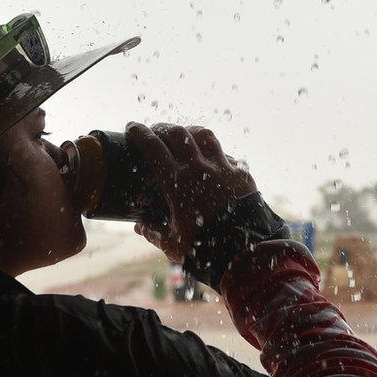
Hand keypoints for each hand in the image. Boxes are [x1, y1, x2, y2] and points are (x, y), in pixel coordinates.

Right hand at [126, 123, 256, 261]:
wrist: (244, 249)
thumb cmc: (204, 247)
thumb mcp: (172, 243)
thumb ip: (153, 232)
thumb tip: (139, 227)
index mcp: (176, 182)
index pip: (153, 147)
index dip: (140, 133)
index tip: (132, 127)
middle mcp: (199, 168)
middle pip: (177, 133)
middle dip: (163, 127)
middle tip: (156, 131)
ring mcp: (222, 167)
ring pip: (203, 135)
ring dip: (190, 132)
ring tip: (184, 135)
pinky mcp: (241, 173)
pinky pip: (226, 154)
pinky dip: (216, 153)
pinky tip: (213, 160)